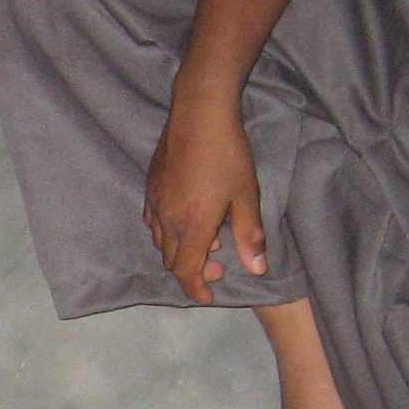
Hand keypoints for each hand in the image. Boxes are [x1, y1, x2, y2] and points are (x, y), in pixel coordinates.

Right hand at [143, 95, 264, 302]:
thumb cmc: (227, 153)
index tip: (209, 295)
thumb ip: (250, 235)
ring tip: (206, 238)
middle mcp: (168, 220)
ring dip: (180, 250)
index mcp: (193, 226)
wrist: (198, 113)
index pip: (187, 272)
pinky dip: (166, 231)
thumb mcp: (247, 194)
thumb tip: (257, 269)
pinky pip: (152, 221)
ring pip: (160, 242)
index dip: (197, 289)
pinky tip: (182, 219)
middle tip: (218, 263)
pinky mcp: (150, 187)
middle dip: (193, 270)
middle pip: (172, 261)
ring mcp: (156, 203)